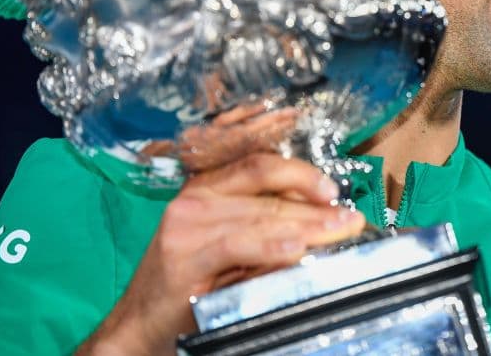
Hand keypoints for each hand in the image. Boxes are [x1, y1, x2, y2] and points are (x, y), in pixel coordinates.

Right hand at [77, 106, 365, 354]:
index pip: (261, 166)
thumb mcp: (229, 245)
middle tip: (351, 220)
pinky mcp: (182, 258)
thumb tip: (322, 218)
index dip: (302, 174)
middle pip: (267, 192)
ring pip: (259, 217)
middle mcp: (195, 198)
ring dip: (306, 226)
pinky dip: (270, 247)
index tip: (335, 191)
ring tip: (337, 233)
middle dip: (316, 206)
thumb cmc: (191, 283)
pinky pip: (236, 245)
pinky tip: (296, 251)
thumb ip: (264, 225)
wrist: (140, 324)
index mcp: (207, 187)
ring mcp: (186, 226)